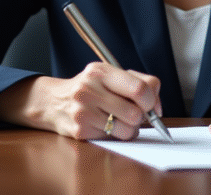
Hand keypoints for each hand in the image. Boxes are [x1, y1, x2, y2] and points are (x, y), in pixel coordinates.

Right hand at [0, 62, 162, 140]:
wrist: (53, 101)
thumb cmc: (90, 88)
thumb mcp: (109, 75)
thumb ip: (137, 82)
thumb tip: (157, 106)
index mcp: (101, 71)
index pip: (140, 88)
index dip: (152, 100)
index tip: (152, 105)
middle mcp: (90, 89)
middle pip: (136, 112)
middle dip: (141, 117)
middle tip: (133, 114)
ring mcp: (83, 111)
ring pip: (127, 129)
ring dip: (129, 129)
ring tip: (119, 120)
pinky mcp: (80, 130)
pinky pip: (112, 139)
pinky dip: (114, 135)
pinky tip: (103, 125)